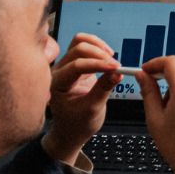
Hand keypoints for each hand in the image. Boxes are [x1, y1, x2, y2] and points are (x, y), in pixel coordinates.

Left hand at [43, 33, 120, 165]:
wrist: (70, 131)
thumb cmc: (76, 124)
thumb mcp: (92, 110)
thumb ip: (103, 89)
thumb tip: (118, 73)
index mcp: (56, 84)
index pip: (77, 66)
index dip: (98, 64)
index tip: (116, 68)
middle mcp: (58, 72)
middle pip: (78, 48)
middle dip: (99, 54)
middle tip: (115, 65)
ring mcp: (66, 66)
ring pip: (80, 42)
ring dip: (98, 46)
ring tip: (111, 58)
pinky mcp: (76, 64)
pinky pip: (86, 47)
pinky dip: (98, 48)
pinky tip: (107, 58)